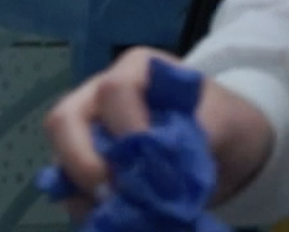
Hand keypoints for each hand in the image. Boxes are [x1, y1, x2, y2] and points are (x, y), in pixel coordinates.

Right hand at [43, 48, 272, 216]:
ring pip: (59, 155)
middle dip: (81, 160)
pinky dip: (86, 206)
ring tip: (117, 214)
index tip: (156, 166)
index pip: (114, 91)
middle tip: (109, 193)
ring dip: (82, 190)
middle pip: (65, 119)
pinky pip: (69, 186)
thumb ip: (192, 140)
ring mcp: (89, 131)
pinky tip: (114, 218)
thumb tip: (161, 171)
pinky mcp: (88, 165)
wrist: (228, 144)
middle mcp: (99, 97)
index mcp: (135, 71)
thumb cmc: (224, 122)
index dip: (128, 128)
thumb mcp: (224, 122)